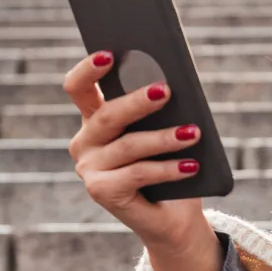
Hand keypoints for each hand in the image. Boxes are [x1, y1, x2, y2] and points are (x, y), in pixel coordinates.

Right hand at [62, 50, 220, 270]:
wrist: (173, 216)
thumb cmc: (171, 164)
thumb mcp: (165, 130)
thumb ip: (160, 109)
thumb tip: (171, 82)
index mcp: (95, 119)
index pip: (78, 88)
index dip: (88, 69)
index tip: (109, 53)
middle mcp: (85, 142)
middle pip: (106, 115)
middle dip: (136, 102)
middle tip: (166, 90)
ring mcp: (89, 168)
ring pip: (128, 145)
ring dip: (164, 138)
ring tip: (193, 132)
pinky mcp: (101, 192)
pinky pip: (138, 174)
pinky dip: (168, 169)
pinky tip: (191, 165)